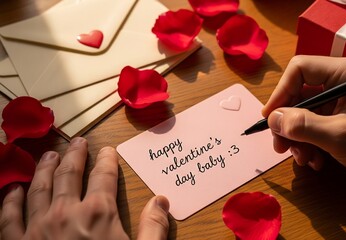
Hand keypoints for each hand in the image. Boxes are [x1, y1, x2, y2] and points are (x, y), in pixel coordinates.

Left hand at [0, 137, 168, 239]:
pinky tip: (14, 190)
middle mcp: (66, 212)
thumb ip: (153, 228)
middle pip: (69, 174)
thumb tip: (161, 201)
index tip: (107, 150)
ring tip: (48, 156)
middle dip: (74, 155)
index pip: (104, 176)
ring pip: (39, 188)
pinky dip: (11, 200)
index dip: (107, 160)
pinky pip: (9, 217)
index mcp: (98, 213)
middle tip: (77, 142)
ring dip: (45, 169)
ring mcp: (37, 227)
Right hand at [262, 55, 345, 183]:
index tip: (270, 118)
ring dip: (298, 137)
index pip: (299, 69)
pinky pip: (315, 123)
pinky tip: (316, 160)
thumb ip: (304, 126)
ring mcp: (340, 98)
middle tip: (280, 147)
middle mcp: (341, 81)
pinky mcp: (340, 114)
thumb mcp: (340, 136)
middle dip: (288, 123)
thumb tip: (273, 120)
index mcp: (345, 73)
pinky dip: (310, 142)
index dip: (281, 92)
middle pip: (299, 94)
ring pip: (304, 112)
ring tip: (303, 159)